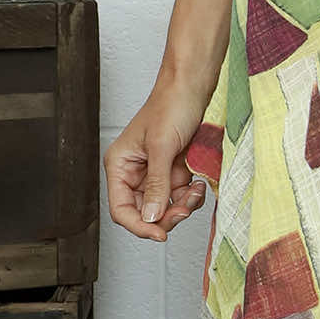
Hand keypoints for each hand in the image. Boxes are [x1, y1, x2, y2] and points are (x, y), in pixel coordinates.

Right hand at [103, 74, 213, 243]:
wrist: (194, 84)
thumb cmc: (172, 105)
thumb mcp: (162, 147)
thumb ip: (156, 185)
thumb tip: (150, 219)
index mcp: (120, 165)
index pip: (121, 209)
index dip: (139, 226)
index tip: (160, 234)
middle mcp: (135, 170)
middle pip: (144, 212)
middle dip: (165, 215)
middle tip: (184, 210)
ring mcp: (155, 170)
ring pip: (164, 205)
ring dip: (181, 205)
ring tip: (196, 192)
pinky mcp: (174, 168)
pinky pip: (179, 194)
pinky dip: (190, 195)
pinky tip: (199, 184)